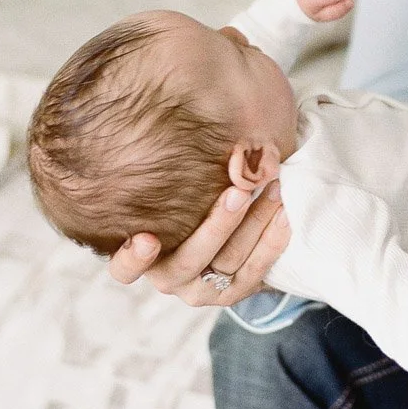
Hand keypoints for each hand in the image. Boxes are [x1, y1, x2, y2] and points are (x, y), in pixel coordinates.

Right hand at [107, 181, 290, 306]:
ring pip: (228, 262)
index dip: (133, 258)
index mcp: (142, 257)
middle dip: (218, 225)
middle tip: (238, 192)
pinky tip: (284, 216)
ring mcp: (201, 289)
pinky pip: (255, 271)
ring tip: (272, 192)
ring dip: (254, 224)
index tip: (147, 239)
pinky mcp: (233, 293)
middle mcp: (168, 278)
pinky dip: (272, 242)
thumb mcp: (174, 187)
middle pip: (190, 259)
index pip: (124, 268)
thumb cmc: (187, 194)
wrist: (227, 225)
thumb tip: (172, 115)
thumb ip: (171, 175)